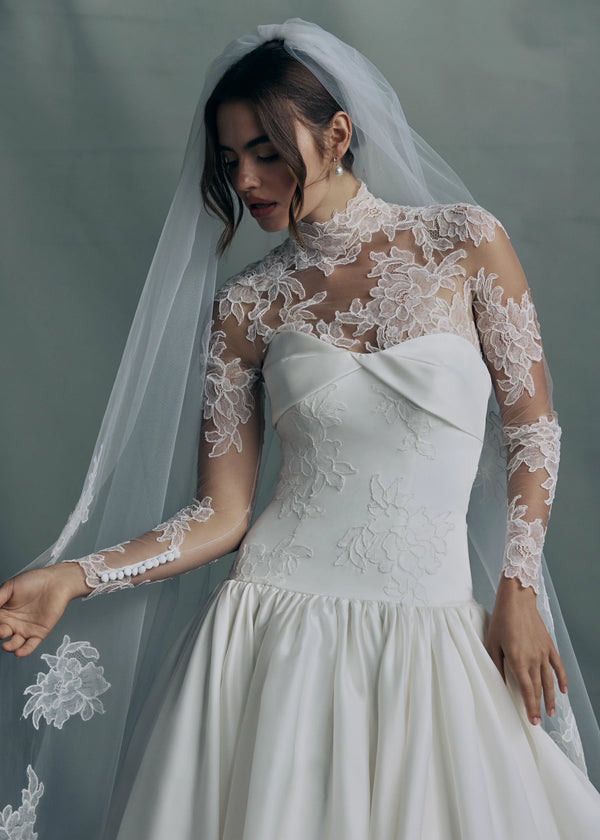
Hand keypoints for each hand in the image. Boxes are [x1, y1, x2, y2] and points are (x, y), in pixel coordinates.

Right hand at [0, 564, 84, 656]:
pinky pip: (30, 645)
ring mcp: (25, 629)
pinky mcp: (39, 633)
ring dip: (9, 646)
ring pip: (14, 643)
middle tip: (1, 630)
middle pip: (2, 633)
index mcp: (4, 612)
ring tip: (6, 646)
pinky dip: (24, 651)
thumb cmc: (35, 581)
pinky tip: (19, 652)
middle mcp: (13, 623)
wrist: (57, 582)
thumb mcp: (11, 586)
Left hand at [485, 574, 567, 725]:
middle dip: (538, 706)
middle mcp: (534, 660)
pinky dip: (562, 679)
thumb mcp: (492, 643)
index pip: (526, 690)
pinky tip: (564, 691)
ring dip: (550, 698)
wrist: (517, 600)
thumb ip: (495, 664)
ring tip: (551, 712)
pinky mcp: (549, 646)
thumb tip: (498, 682)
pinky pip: (558, 666)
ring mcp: (543, 653)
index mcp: (518, 661)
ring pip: (549, 681)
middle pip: (537, 688)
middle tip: (538, 721)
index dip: (530, 707)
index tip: (533, 722)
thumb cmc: (501, 620)